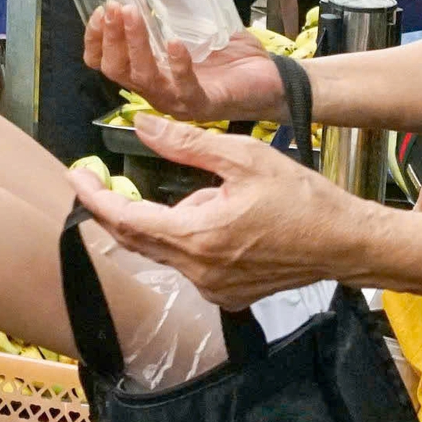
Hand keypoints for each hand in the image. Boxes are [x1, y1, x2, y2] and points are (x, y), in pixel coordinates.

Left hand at [68, 117, 365, 309]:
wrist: (345, 244)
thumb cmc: (302, 199)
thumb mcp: (243, 157)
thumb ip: (187, 143)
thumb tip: (142, 126)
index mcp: (196, 236)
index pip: (124, 219)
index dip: (94, 198)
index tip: (76, 177)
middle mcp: (197, 271)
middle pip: (136, 240)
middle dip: (117, 210)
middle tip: (103, 181)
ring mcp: (211, 288)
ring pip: (165, 251)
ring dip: (165, 223)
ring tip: (207, 194)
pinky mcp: (227, 295)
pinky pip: (190, 266)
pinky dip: (189, 241)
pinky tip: (221, 222)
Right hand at [83, 3, 282, 122]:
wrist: (272, 80)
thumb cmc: (230, 55)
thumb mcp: (196, 26)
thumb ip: (174, 8)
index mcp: (148, 72)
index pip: (106, 63)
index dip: (96, 40)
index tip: (99, 11)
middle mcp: (156, 90)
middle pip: (117, 70)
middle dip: (111, 38)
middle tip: (114, 8)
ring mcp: (177, 101)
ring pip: (143, 77)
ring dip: (136, 44)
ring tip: (134, 14)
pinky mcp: (204, 104)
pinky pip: (183, 88)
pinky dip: (176, 65)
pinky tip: (174, 42)